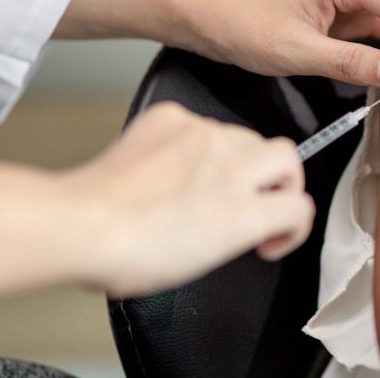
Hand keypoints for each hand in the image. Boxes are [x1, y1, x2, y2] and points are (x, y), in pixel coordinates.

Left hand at [61, 103, 312, 297]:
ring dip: (238, 159)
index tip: (271, 234)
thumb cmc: (131, 255)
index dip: (291, 225)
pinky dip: (194, 142)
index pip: (299, 206)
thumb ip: (242, 232)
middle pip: (286, 157)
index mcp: (244, 211)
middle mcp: (230, 165)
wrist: (80, 225)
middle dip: (277, 181)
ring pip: (245, 136)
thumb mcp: (205, 261)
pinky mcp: (171, 118)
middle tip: (254, 201)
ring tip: (204, 186)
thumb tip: (249, 220)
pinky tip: (172, 166)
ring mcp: (201, 135)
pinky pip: (201, 122)